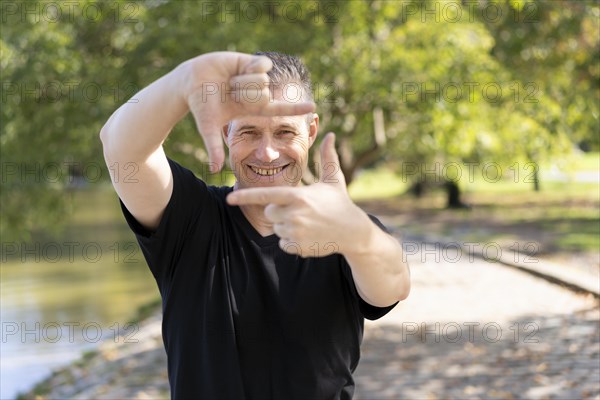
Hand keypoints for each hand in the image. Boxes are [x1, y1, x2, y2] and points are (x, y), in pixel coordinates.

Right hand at [182, 52, 314, 171]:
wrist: (191, 81)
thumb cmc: (200, 105)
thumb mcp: (209, 127)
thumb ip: (214, 148)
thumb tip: (215, 170)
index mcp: (254, 109)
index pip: (279, 109)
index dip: (296, 108)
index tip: (314, 107)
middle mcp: (258, 94)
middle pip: (264, 95)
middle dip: (243, 95)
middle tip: (229, 93)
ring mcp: (256, 77)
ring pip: (263, 81)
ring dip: (242, 81)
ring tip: (229, 82)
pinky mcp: (252, 62)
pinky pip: (263, 65)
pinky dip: (250, 67)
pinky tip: (238, 68)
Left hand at [227, 133, 371, 257]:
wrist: (354, 232)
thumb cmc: (341, 203)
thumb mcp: (334, 180)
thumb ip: (328, 158)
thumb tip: (331, 134)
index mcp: (298, 196)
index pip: (266, 195)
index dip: (246, 196)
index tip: (230, 198)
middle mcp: (294, 214)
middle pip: (269, 213)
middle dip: (279, 211)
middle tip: (299, 210)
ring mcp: (295, 232)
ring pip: (276, 229)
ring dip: (287, 226)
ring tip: (308, 223)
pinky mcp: (298, 247)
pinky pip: (283, 243)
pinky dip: (292, 241)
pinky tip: (308, 235)